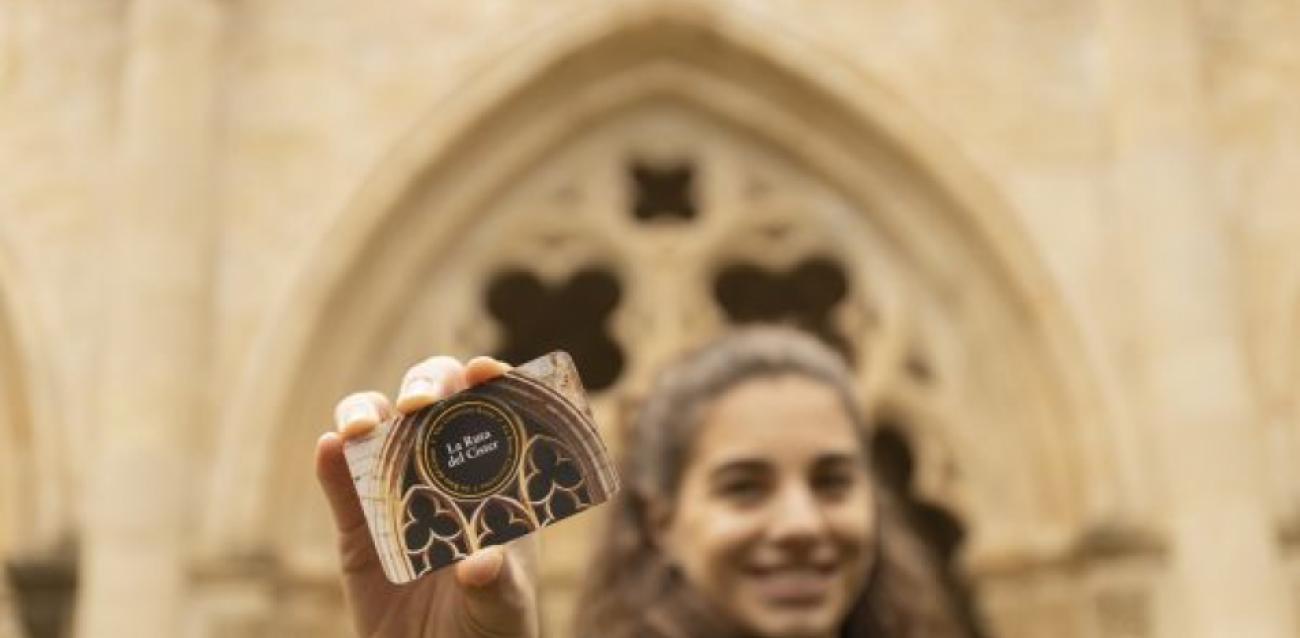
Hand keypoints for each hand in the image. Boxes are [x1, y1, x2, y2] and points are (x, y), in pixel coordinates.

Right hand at [315, 355, 540, 637]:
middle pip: (433, 400)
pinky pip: (339, 482)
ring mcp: (398, 491)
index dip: (491, 382)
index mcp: (497, 478)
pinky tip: (329, 449)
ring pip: (377, 428)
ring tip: (359, 429)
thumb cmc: (490, 633)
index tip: (485, 372)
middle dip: (426, 385)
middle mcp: (446, 471)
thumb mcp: (506, 610)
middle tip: (420, 404)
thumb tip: (481, 563)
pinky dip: (331, 461)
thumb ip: (497, 586)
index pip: (497, 412)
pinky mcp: (358, 525)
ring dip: (366, 413)